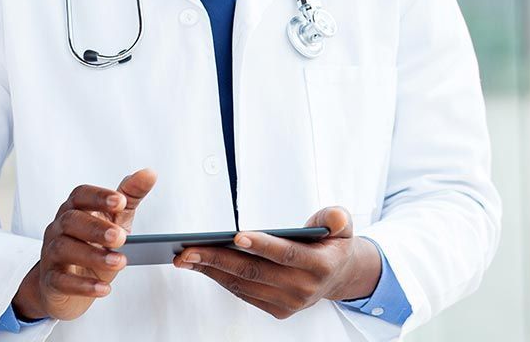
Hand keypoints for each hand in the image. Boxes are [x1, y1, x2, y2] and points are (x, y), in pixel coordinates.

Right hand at [12, 168, 156, 321]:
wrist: (66, 284)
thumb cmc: (94, 244)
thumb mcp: (116, 220)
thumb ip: (130, 197)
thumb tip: (149, 173)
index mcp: (74, 209)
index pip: (80, 195)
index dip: (99, 196)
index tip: (121, 201)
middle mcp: (58, 228)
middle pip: (71, 221)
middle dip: (96, 227)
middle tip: (121, 237)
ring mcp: (51, 254)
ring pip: (64, 249)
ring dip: (92, 255)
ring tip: (119, 262)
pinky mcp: (50, 281)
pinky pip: (61, 281)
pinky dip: (83, 285)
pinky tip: (104, 288)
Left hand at [173, 206, 380, 319]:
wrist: (338, 276)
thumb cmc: (333, 244)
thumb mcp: (342, 225)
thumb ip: (337, 218)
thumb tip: (335, 219)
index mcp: (321, 265)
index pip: (287, 254)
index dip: (262, 245)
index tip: (237, 235)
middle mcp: (304, 289)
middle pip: (256, 272)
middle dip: (219, 259)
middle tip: (190, 249)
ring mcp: (290, 303)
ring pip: (244, 285)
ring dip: (212, 270)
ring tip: (187, 256)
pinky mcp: (278, 310)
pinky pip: (244, 294)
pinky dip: (221, 279)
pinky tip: (203, 265)